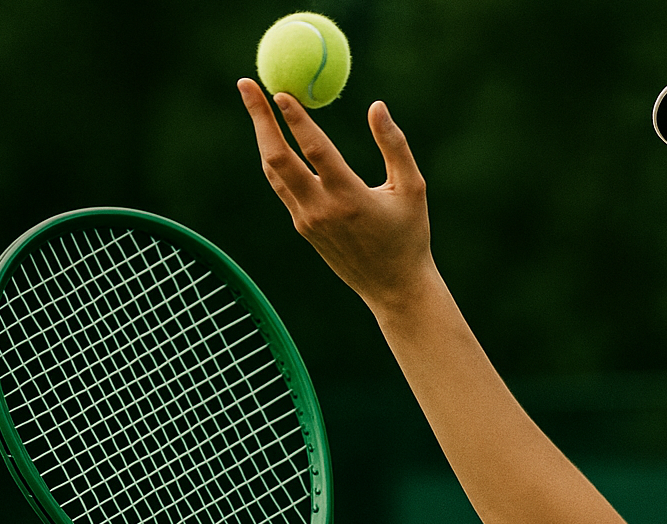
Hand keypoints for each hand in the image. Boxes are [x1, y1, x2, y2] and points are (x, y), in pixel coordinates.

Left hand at [237, 78, 436, 308]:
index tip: (280, 91)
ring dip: (262, 136)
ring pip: (273, 172)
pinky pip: (282, 186)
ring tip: (255, 103)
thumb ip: (394, 146)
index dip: (296, 119)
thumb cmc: (410, 235)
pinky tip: (274, 139)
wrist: (393, 287)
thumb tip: (376, 106)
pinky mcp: (303, 227)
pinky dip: (275, 158)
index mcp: (350, 198)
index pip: (315, 150)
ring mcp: (307, 220)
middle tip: (248, 85)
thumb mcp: (412, 189)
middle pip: (277, 158)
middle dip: (259, 119)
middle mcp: (321, 209)